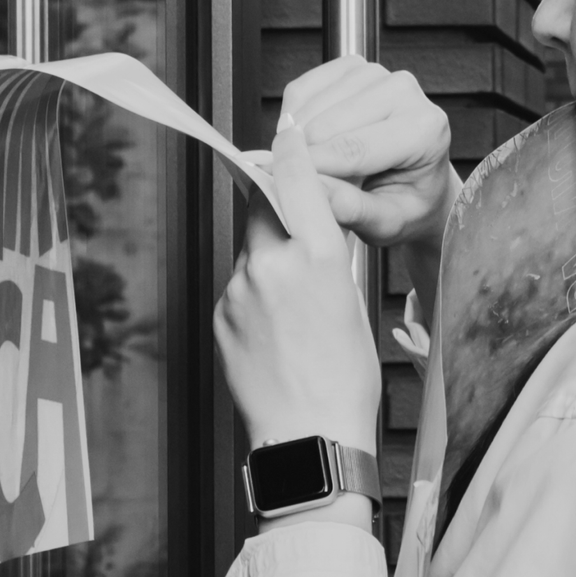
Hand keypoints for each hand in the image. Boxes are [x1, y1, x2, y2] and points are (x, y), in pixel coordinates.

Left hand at [214, 127, 381, 471]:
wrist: (310, 437)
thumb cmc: (345, 380)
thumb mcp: (354, 302)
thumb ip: (326, 255)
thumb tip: (309, 230)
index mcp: (321, 256)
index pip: (296, 177)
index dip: (291, 152)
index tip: (289, 138)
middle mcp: (273, 264)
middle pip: (263, 206)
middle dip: (276, 205)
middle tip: (295, 223)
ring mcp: (240, 289)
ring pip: (250, 247)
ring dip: (268, 255)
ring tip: (295, 301)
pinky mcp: (221, 314)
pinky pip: (238, 284)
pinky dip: (255, 292)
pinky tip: (277, 327)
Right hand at [275, 56, 460, 252]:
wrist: (417, 182)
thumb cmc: (407, 202)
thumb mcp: (388, 223)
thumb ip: (353, 209)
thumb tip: (314, 190)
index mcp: (425, 129)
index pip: (356, 148)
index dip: (313, 170)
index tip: (287, 188)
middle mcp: (405, 91)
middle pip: (328, 124)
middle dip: (305, 157)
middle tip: (306, 184)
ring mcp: (376, 73)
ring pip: (311, 105)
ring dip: (297, 138)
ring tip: (313, 166)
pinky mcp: (350, 67)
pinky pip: (302, 89)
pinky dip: (292, 117)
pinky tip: (305, 140)